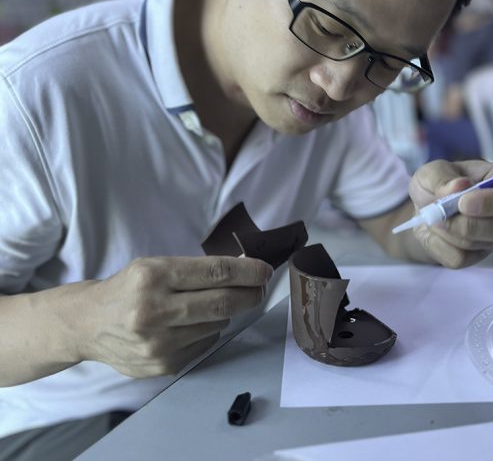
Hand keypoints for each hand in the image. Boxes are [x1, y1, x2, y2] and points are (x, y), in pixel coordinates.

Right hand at [79, 255, 272, 377]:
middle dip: (250, 294)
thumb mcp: (155, 266)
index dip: (247, 271)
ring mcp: (159, 342)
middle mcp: (156, 309)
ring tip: (213, 304)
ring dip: (225, 312)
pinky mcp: (163, 366)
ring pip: (217, 324)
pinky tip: (192, 323)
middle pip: (222, 302)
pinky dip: (208, 330)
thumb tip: (244, 268)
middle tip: (260, 288)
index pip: (215, 272)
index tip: (265, 270)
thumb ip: (195, 270)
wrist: (88, 324)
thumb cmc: (128, 288)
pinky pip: (204, 344)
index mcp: (154, 276)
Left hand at [407, 159, 492, 267]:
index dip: (491, 202)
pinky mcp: (480, 255)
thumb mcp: (432, 171)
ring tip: (433, 218)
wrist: (423, 209)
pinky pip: (462, 258)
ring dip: (449, 232)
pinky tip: (435, 233)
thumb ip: (442, 177)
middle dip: (467, 225)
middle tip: (438, 215)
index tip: (462, 203)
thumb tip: (461, 185)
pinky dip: (440, 245)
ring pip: (480, 244)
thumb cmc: (436, 184)